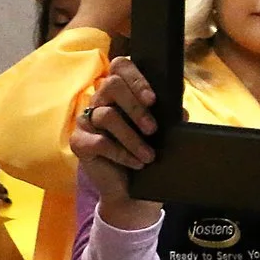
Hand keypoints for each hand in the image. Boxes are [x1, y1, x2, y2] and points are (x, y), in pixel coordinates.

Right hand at [72, 57, 161, 226]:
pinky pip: (99, 142)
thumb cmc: (147, 155)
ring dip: (133, 138)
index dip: (136, 78)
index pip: (120, 67)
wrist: (133, 192)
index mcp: (120, 93)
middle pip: (111, 84)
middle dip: (136, 107)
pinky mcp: (79, 143)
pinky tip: (136, 163)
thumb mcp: (163, 133)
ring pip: (107, 115)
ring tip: (149, 155)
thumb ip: (170, 116)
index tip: (153, 99)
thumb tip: (180, 110)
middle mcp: (100, 101)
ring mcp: (86, 121)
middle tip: (153, 129)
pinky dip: (122, 153)